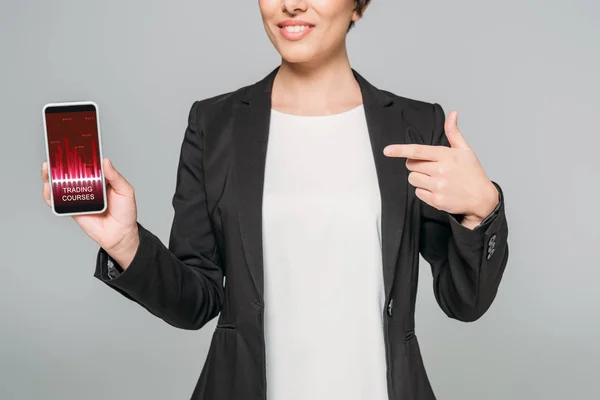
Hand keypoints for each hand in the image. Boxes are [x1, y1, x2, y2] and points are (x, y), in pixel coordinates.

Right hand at [41, 157, 139, 268]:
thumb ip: (115, 176)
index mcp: (100, 179)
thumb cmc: (126, 212)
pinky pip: (57, 201)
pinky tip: (48, 187)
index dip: (78, 155)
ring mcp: (79, 197)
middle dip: (60, 163)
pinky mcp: (72, 209)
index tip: (70, 145)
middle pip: (70, 172)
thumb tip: (105, 161)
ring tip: (48, 168)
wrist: (120, 234)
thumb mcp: (125, 191)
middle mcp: (88, 186)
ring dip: (51, 176)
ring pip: (60, 185)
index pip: (87, 164)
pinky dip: (49, 194)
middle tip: (54, 155)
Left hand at [383, 110, 498, 224]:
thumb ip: (454, 133)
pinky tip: (437, 190)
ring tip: (435, 179)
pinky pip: (417, 193)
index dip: (400, 150)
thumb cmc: (472, 173)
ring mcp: (438, 186)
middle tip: (430, 168)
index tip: (387, 150)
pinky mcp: (436, 200)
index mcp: (447, 156)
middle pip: (411, 165)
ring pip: (412, 179)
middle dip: (416, 165)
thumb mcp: (465, 150)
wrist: (482, 199)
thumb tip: (452, 114)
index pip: (418, 151)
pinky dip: (424, 191)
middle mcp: (441, 170)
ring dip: (419, 178)